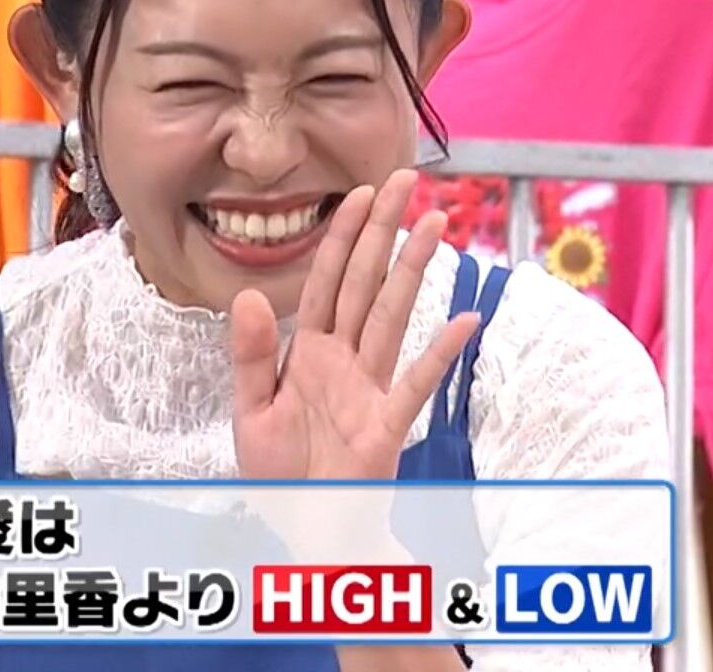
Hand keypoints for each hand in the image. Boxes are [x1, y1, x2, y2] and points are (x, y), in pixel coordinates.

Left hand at [230, 169, 479, 483]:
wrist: (303, 533)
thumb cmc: (282, 474)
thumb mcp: (250, 411)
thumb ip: (249, 355)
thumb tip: (249, 295)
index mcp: (309, 353)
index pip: (327, 282)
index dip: (342, 237)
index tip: (359, 192)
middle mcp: (344, 362)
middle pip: (366, 285)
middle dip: (383, 231)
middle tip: (405, 180)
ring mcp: (370, 390)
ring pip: (392, 318)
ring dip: (413, 270)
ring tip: (435, 222)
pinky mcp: (386, 428)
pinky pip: (415, 385)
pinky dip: (438, 353)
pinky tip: (463, 319)